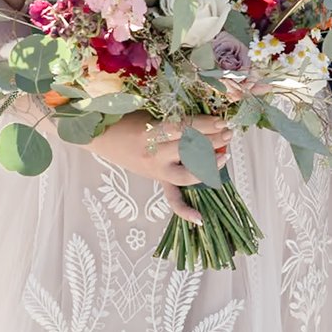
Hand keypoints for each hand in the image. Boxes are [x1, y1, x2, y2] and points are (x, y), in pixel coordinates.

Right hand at [88, 112, 229, 225]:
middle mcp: (154, 155)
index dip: (205, 126)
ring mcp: (156, 171)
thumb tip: (206, 119)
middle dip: (213, 141)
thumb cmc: (126, 118)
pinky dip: (185, 211)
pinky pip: (171, 199)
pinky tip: (200, 219)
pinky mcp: (157, 180)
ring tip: (224, 156)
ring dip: (209, 166)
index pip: (184, 129)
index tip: (222, 121)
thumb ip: (174, 118)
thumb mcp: (150, 112)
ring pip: (187, 174)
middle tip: (229, 133)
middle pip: (189, 150)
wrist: (102, 137)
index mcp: (151, 133)